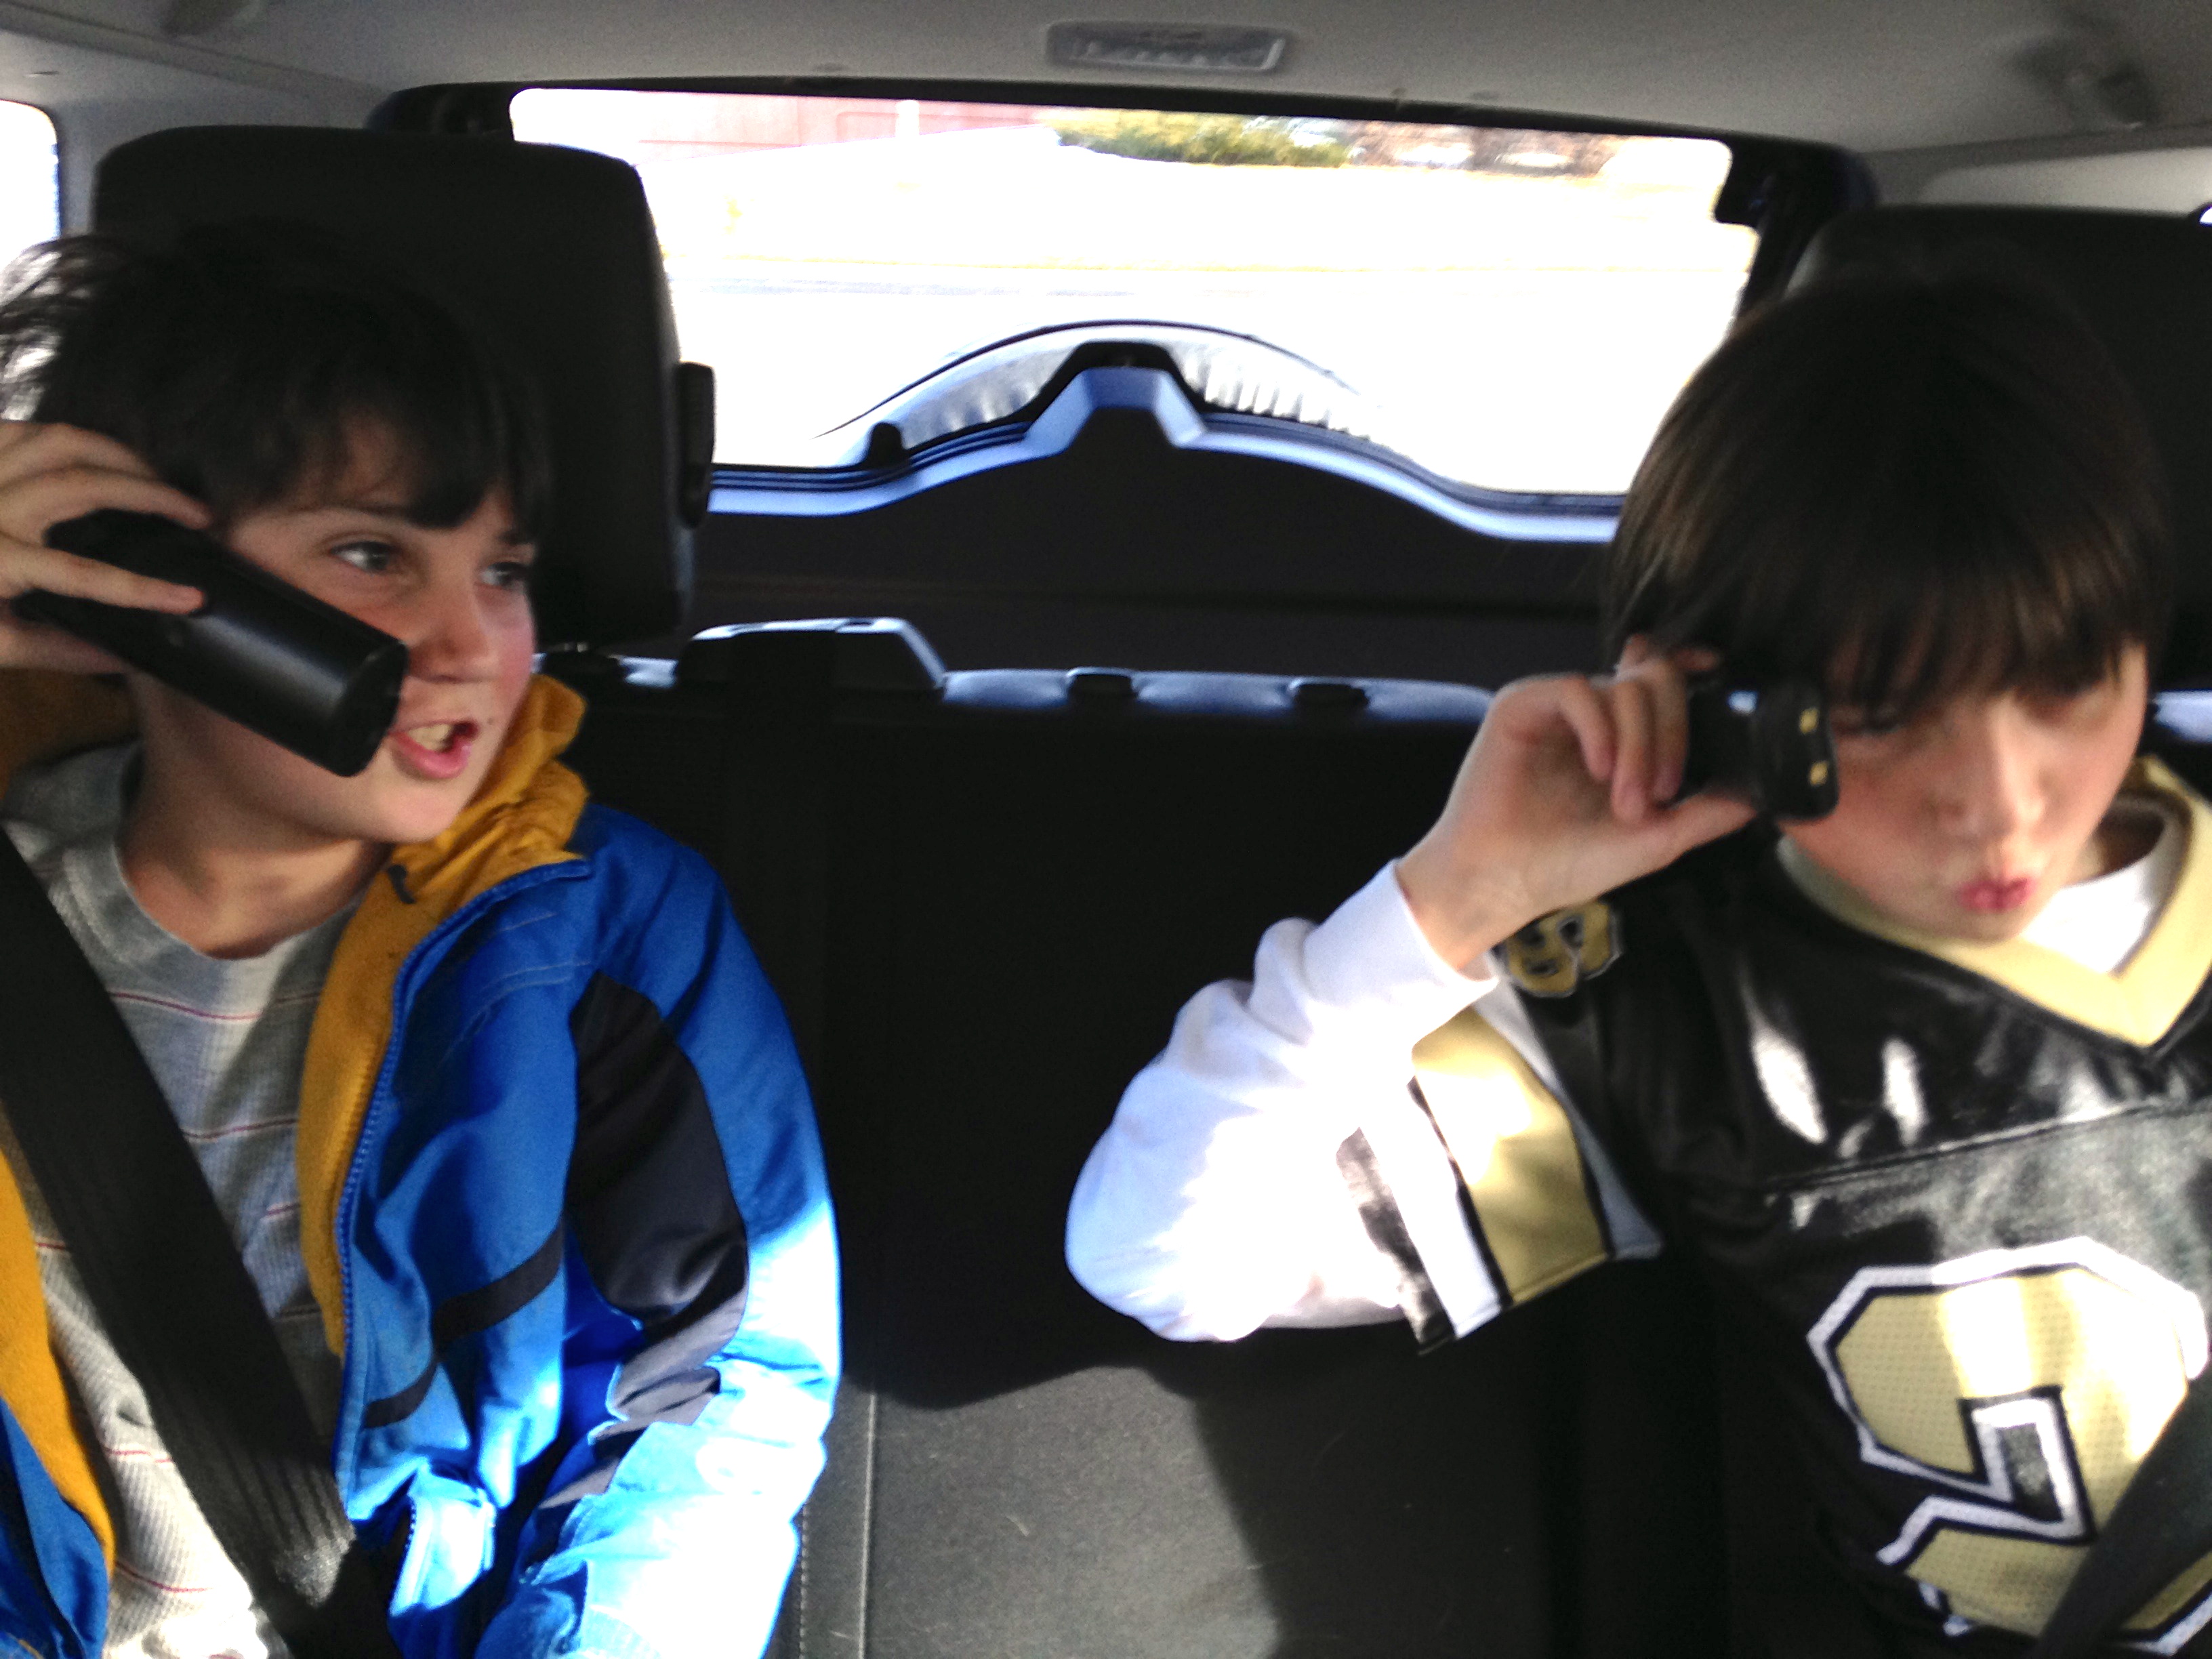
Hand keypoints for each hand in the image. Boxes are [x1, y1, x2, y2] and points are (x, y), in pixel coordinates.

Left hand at [0, 421, 207, 672]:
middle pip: (82, 484)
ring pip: (59, 440)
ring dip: (119, 453)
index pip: (83, 574)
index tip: (195, 597)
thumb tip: (127, 658)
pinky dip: (67, 435)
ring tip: (159, 476)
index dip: (144, 588)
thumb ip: (58, 652)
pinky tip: (99, 453)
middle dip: (150, 494)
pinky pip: (23, 428)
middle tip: (199, 514)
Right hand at [1396, 638, 1757, 969]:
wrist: (1504, 882)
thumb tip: (1761, 793)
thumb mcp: (1656, 841)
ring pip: (1625, 687)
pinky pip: (1579, 690)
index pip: (1667, 682)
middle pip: (1657, 679)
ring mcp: (1559, 709)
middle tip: (1660, 792)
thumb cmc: (1567, 864)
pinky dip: (1601, 729)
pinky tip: (1598, 769)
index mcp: (1625, 738)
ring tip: (1625, 800)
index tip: (1718, 679)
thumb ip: (1707, 814)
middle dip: (1673, 733)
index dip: (1694, 673)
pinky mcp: (1523, 705)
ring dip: (1639, 745)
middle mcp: (1595, 716)